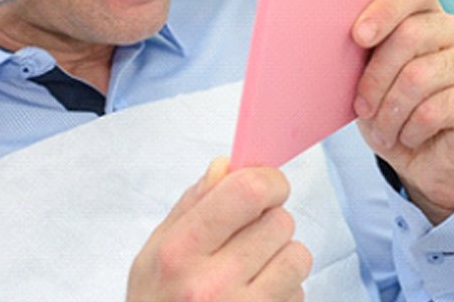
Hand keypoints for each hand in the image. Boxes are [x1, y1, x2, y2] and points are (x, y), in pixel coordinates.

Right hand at [126, 157, 311, 301]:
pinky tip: (255, 298)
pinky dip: (284, 291)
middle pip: (280, 221)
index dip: (268, 180)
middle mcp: (212, 285)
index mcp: (181, 251)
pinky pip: (299, 293)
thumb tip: (226, 166)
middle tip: (247, 237)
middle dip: (270, 222)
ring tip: (253, 269)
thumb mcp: (154, 251)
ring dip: (282, 257)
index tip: (266, 187)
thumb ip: (192, 204)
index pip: (249, 191)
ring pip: (297, 256)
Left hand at [352, 0, 453, 223]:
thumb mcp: (368, 76)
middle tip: (362, 108)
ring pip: (419, 76)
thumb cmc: (391, 109)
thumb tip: (340, 31)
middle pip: (410, 34)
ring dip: (390, 111)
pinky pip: (436, 108)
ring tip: (383, 129)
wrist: (424, 161)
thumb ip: (364, 48)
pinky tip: (410, 136)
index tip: (359, 37)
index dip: (385, 8)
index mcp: (426, 12)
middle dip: (376, 77)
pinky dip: (412, 129)